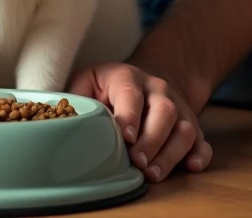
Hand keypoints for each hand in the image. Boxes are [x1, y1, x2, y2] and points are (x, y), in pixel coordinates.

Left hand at [68, 60, 212, 182]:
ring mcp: (178, 108)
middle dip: (152, 139)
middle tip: (138, 163)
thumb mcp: (88, 80)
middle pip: (164, 111)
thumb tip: (48, 114)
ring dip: (171, 153)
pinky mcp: (192, 125)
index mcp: (128, 77)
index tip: (124, 136)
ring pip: (185, 128)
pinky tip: (192, 166)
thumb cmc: (110, 87)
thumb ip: (73, 95)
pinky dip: (200, 155)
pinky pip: (203, 141)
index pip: (131, 93)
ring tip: (153, 174)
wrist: (149, 79)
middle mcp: (157, 90)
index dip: (129, 114)